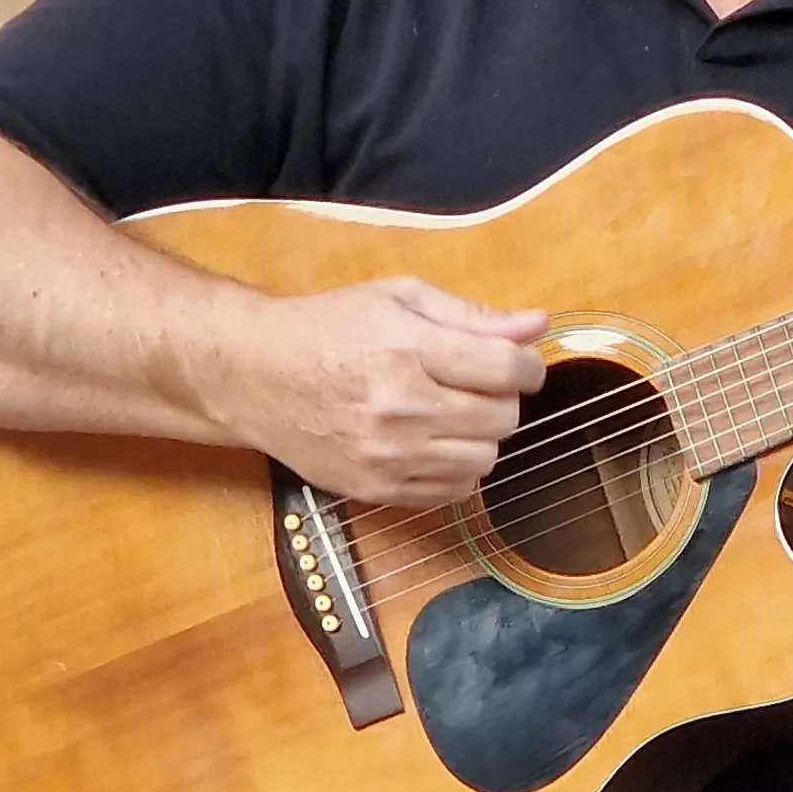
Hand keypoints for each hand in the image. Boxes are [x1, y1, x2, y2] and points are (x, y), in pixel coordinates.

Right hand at [226, 277, 546, 506]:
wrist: (254, 375)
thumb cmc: (327, 327)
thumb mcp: (398, 298)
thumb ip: (472, 315)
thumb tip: (538, 325)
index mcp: (408, 350)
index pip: (508, 370)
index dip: (529, 365)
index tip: (520, 363)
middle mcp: (400, 408)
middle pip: (503, 418)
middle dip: (503, 398)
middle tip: (477, 385)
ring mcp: (386, 456)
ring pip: (484, 461)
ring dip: (482, 437)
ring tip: (453, 414)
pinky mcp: (374, 490)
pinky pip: (453, 493)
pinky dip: (457, 469)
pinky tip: (434, 443)